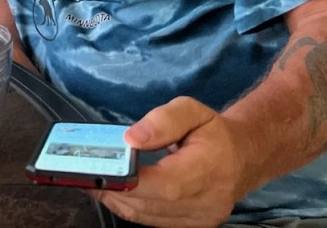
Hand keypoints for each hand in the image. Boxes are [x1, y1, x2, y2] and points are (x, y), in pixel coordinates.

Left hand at [94, 97, 253, 227]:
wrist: (244, 157)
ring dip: (116, 199)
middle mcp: (206, 201)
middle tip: (82, 171)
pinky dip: (130, 206)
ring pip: (146, 217)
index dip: (129, 180)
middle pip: (149, 204)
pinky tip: (113, 191)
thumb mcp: (192, 110)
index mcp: (208, 169)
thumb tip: (130, 138)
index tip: (99, 167)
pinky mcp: (193, 226)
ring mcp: (200, 219)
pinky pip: (153, 221)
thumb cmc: (213, 132)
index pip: (165, 184)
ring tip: (91, 179)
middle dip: (112, 188)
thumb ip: (162, 121)